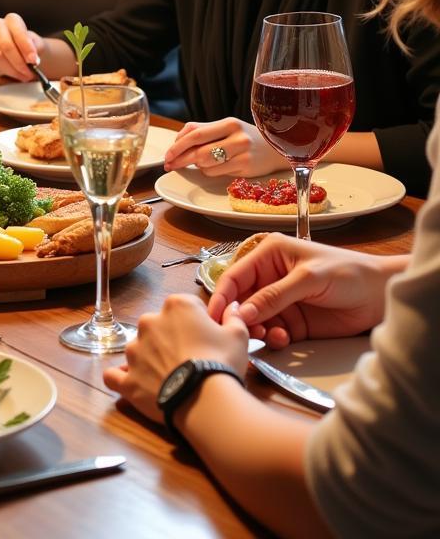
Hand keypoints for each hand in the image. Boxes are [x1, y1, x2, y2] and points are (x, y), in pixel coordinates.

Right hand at [0, 13, 44, 80]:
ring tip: (21, 74)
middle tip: (28, 72)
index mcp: (12, 20)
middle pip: (5, 44)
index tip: (33, 60)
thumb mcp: (39, 45)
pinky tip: (11, 71)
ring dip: (10, 69)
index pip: (17, 31)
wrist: (23, 52)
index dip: (26, 47)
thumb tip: (32, 59)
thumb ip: (36, 49)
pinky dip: (1, 70)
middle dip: (18, 62)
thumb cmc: (31, 47)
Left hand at [103, 294, 249, 422]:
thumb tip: (233, 306)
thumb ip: (233, 317)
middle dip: (171, 340)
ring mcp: (134, 351)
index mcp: (175, 306)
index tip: (207, 340)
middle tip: (190, 360)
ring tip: (170, 378)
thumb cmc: (222, 363)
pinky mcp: (127, 378)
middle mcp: (149, 322)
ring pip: (138, 349)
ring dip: (149, 359)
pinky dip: (122, 379)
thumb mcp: (238, 336)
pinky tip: (133, 384)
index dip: (198, 324)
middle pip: (158, 326)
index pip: (186, 307)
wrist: (206, 401)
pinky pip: (114, 376)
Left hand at [162, 117, 288, 176]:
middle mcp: (236, 137)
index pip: (195, 132)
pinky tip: (215, 167)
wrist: (277, 149)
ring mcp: (242, 153)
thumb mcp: (227, 129)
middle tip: (169, 165)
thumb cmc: (245, 138)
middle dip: (179, 159)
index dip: (177, 145)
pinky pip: (216, 173)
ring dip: (197, 166)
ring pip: (205, 164)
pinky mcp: (246, 168)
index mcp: (228, 123)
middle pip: (198, 150)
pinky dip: (209, 172)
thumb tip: (176, 144)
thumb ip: (203, 132)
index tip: (167, 154)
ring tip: (200, 162)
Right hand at [207, 232, 393, 347]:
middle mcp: (270, 277)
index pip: (236, 276)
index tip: (213, 316)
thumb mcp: (307, 279)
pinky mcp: (294, 322)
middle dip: (239, 317)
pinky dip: (272, 338)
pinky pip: (272, 332)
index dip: (223, 296)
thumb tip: (242, 313)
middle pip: (241, 300)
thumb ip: (274, 296)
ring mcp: (281, 301)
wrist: (381, 295)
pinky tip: (282, 339)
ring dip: (256, 329)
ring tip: (267, 336)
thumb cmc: (347, 272)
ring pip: (254, 319)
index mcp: (269, 255)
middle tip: (242, 332)